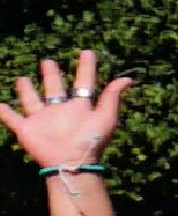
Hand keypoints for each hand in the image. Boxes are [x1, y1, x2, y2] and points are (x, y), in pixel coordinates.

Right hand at [10, 53, 127, 176]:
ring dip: (26, 90)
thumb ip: (112, 98)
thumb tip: (127, 79)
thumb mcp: (106, 118)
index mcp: (80, 107)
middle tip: (48, 61)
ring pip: (32, 100)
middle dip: (51, 75)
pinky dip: (4, 112)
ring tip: (22, 78)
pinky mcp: (26, 130)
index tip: (87, 52)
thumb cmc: (90, 141)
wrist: (71, 163)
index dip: (86, 67)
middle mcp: (60, 111)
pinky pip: (12, 119)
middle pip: (54, 88)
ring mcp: (42, 120)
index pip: (84, 82)